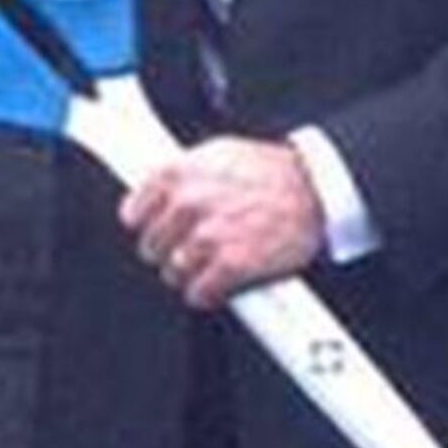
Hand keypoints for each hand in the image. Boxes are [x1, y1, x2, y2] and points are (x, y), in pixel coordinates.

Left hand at [122, 135, 323, 308]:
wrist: (314, 190)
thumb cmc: (271, 171)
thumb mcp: (217, 153)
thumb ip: (183, 173)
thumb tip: (157, 189)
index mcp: (179, 173)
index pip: (132, 213)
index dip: (146, 225)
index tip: (154, 229)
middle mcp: (189, 204)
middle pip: (151, 246)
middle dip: (167, 250)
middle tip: (186, 246)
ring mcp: (208, 236)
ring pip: (173, 271)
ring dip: (186, 273)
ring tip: (204, 264)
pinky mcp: (231, 265)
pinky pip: (199, 292)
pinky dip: (205, 293)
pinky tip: (214, 284)